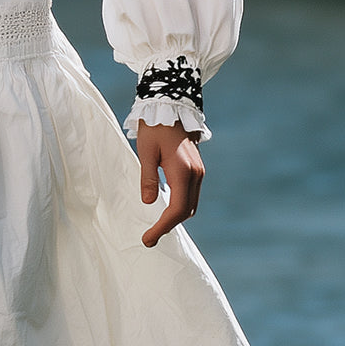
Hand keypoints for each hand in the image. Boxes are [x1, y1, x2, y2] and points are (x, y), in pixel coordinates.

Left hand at [137, 120, 203, 247]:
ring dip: (175, 218)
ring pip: (190, 205)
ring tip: (155, 227)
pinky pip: (191, 195)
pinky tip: (165, 210)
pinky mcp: (197, 169)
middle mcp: (196, 174)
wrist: (170, 107)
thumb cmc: (155, 128)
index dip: (163, 227)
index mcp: (183, 171)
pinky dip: (179, 207)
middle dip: (168, 226)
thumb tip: (149, 203)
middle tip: (148, 238)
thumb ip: (148, 179)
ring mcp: (199, 172)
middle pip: (186, 211)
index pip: (177, 209)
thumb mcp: (146, 152)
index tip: (148, 238)